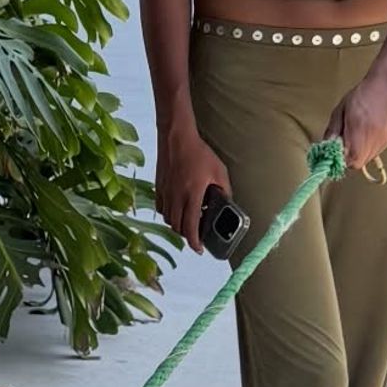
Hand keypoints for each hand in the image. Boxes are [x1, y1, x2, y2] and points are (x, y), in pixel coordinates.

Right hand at [156, 123, 231, 251]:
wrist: (176, 138)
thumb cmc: (199, 153)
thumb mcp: (219, 171)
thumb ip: (225, 189)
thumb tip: (227, 203)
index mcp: (193, 194)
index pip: (191, 226)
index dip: (195, 242)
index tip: (200, 249)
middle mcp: (177, 197)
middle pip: (178, 227)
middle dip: (187, 235)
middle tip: (196, 236)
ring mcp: (165, 193)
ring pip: (168, 220)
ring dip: (178, 225)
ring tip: (188, 223)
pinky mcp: (158, 187)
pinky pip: (161, 209)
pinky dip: (168, 214)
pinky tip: (177, 209)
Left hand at [325, 75, 386, 172]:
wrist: (386, 87)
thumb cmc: (362, 95)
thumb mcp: (340, 110)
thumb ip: (333, 130)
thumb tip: (326, 145)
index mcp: (358, 131)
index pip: (348, 160)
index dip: (338, 160)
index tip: (332, 154)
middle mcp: (372, 140)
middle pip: (356, 164)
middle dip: (346, 158)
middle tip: (341, 146)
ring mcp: (382, 142)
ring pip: (365, 160)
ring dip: (356, 154)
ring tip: (353, 138)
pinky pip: (374, 153)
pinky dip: (365, 149)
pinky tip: (363, 136)